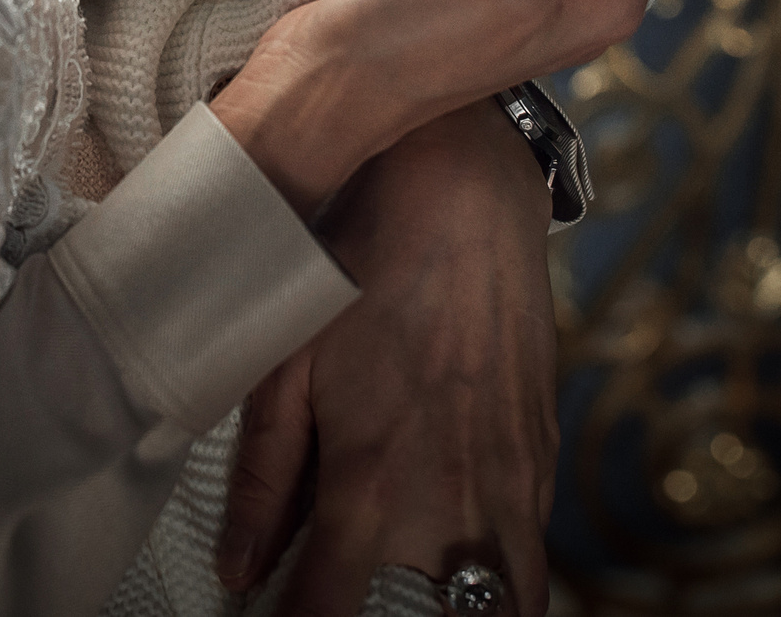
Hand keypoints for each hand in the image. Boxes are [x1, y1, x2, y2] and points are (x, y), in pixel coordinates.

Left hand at [218, 102, 559, 615]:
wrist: (464, 205)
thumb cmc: (360, 274)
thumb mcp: (286, 366)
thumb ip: (263, 477)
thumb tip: (238, 565)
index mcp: (371, 486)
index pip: (326, 613)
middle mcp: (449, 504)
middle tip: (348, 606)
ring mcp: (509, 487)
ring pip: (503, 609)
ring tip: (410, 604)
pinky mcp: (542, 461)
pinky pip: (532, 556)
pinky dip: (500, 580)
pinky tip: (458, 559)